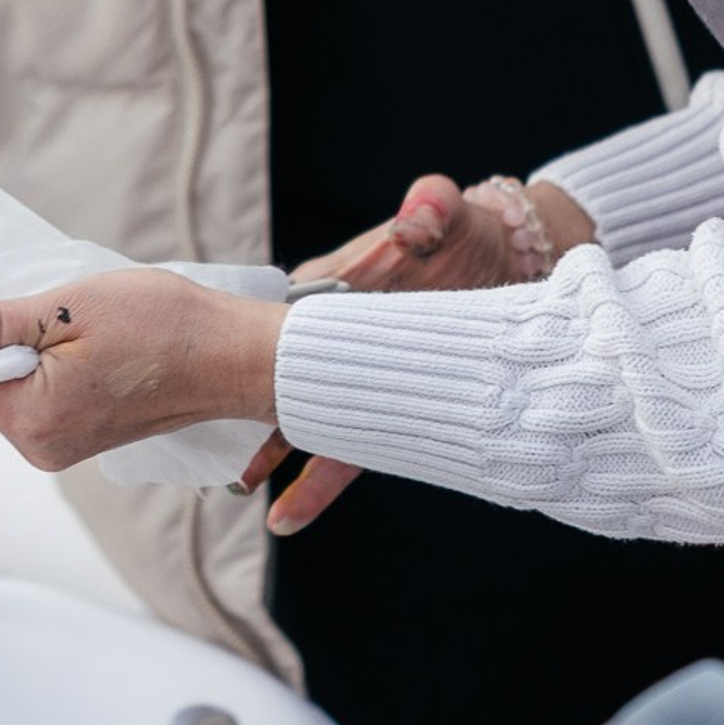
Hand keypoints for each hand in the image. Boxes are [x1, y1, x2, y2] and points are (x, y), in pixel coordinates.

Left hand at [0, 269, 283, 473]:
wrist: (231, 354)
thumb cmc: (161, 326)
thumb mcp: (65, 308)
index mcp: (32, 423)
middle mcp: (42, 449)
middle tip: (41, 304)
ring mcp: (64, 448)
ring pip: (13, 389)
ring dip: (26, 351)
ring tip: (70, 321)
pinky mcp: (84, 437)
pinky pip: (42, 397)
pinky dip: (48, 365)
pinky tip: (80, 339)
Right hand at [248, 174, 593, 534]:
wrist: (513, 268)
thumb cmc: (469, 232)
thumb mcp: (451, 212)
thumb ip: (431, 206)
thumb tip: (416, 216)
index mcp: (339, 281)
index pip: (285, 309)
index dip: (257, 336)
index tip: (227, 363)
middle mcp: (336, 333)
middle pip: (275, 369)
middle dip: (244, 400)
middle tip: (210, 429)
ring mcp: (357, 374)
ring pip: (301, 414)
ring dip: (269, 447)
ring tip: (238, 482)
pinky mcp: (384, 407)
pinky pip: (345, 449)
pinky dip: (315, 482)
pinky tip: (284, 517)